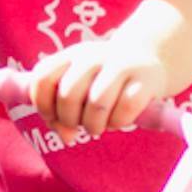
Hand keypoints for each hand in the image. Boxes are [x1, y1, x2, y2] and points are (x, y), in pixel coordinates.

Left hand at [29, 37, 166, 144]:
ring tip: (98, 127)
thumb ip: (59, 110)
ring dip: (93, 125)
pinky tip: (118, 120)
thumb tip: (66, 135)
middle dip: (68, 120)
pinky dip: (118, 122)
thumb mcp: (78, 87)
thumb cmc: (104, 81)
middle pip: (68, 94)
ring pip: (97, 103)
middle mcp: (93, 56)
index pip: (42, 78)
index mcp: (71, 56)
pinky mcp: (145, 80)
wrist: (149, 59)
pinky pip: (125, 109)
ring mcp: (120, 65)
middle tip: (78, 125)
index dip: (43, 105)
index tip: (53, 117)